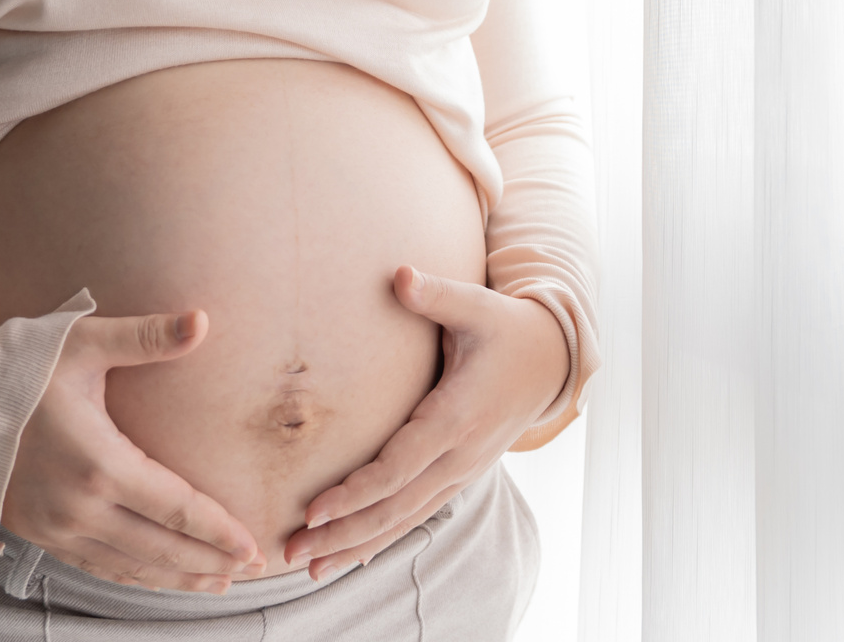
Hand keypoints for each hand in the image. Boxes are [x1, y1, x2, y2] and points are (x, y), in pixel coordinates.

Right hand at [0, 309, 266, 592]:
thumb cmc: (20, 363)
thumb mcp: (85, 342)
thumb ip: (147, 337)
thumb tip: (204, 320)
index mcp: (98, 464)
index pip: (176, 508)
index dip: (218, 530)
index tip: (253, 546)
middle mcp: (77, 507)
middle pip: (159, 548)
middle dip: (208, 562)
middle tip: (250, 569)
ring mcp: (54, 526)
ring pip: (128, 566)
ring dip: (175, 577)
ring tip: (215, 582)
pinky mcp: (36, 533)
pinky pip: (95, 566)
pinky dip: (133, 577)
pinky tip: (156, 577)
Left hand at [282, 266, 568, 578]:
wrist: (551, 361)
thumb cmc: (506, 329)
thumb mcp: (478, 306)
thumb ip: (437, 295)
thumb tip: (400, 274)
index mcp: (458, 417)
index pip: (398, 467)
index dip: (355, 493)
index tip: (312, 510)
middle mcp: (461, 455)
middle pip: (394, 507)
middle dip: (342, 533)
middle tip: (292, 552)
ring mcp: (463, 471)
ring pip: (405, 519)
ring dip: (358, 546)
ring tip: (312, 570)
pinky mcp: (460, 476)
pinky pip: (418, 514)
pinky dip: (383, 538)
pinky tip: (351, 557)